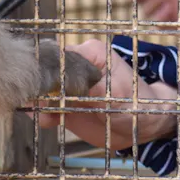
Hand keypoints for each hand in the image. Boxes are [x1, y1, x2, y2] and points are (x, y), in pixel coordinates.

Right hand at [34, 40, 176, 149]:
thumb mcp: (114, 93)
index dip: (46, 69)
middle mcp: (75, 67)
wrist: (143, 126)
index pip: (57, 55)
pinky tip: (48, 122)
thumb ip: (89, 86)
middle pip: (45, 72)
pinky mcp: (67, 106)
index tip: (41, 85)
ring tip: (44, 115)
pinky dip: (43, 115)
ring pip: (43, 91)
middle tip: (36, 101)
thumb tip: (65, 82)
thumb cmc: (136, 101)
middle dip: (38, 87)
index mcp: (89, 53)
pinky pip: (48, 108)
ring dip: (39, 102)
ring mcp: (69, 87)